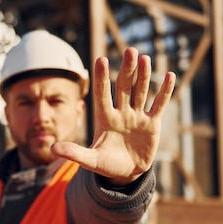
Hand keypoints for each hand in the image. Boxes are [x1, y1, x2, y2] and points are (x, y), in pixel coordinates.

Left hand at [51, 47, 174, 184]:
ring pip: (141, 91)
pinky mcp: (152, 123)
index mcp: (105, 118)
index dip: (102, 78)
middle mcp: (121, 112)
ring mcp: (137, 116)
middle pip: (124, 87)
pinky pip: (159, 104)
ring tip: (145, 58)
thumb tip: (52, 148)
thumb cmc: (106, 165)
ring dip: (144, 75)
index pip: (102, 94)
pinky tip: (170, 75)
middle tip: (130, 50)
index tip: (101, 60)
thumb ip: (74, 152)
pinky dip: (165, 91)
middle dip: (127, 69)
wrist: (126, 173)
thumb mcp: (90, 160)